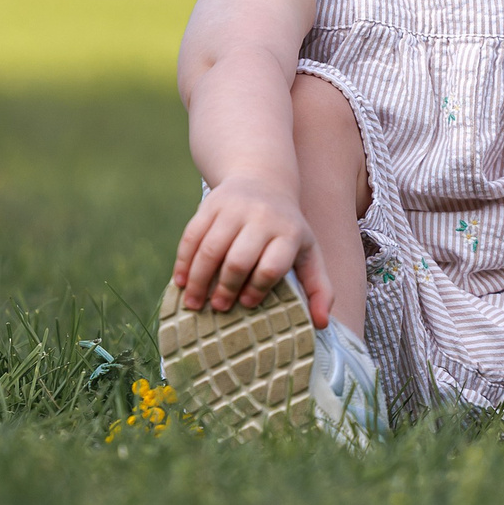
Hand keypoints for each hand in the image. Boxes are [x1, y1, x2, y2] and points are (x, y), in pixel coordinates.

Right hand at [172, 176, 332, 326]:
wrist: (263, 180)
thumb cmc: (287, 229)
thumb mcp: (308, 253)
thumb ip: (319, 288)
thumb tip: (321, 324)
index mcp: (288, 233)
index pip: (271, 267)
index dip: (257, 289)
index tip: (247, 304)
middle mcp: (261, 217)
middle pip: (238, 260)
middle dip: (226, 288)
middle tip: (219, 307)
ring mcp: (234, 208)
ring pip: (210, 249)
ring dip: (199, 280)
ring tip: (195, 303)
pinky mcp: (210, 204)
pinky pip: (192, 236)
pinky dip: (183, 262)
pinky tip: (181, 282)